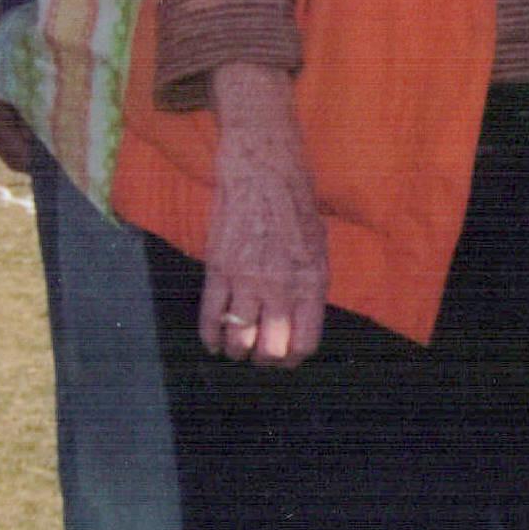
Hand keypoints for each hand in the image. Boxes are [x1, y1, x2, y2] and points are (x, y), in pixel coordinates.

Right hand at [200, 63, 326, 364]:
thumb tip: (299, 320)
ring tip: (236, 349)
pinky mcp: (218, 269)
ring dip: (237, 352)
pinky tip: (213, 343)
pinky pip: (210, 317)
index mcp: (311, 282)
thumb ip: (310, 286)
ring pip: (238, 341)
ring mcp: (246, 280)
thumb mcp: (318, 247)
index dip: (294, 357)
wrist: (262, 169)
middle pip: (270, 351)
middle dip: (265, 360)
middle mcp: (280, 287)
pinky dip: (210, 338)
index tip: (287, 355)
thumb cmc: (295, 204)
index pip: (304, 343)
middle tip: (260, 354)